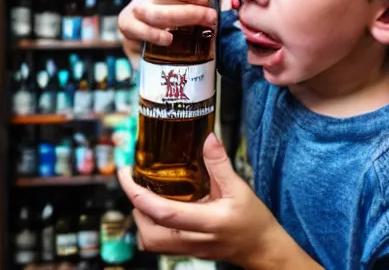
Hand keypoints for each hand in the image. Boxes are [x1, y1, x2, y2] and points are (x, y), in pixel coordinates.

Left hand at [118, 133, 286, 267]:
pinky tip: (159, 206)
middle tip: (135, 183)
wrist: (262, 249)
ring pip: (152, 243)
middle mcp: (193, 240)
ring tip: (145, 193)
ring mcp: (189, 248)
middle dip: (136, 208)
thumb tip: (208, 137)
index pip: (163, 213)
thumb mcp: (239, 187)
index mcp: (207, 222)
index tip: (125, 173)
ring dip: (142, 218)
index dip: (137, 193)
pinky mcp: (188, 250)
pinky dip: (152, 225)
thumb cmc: (253, 220)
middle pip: (149, 235)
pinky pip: (161, 243)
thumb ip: (220, 163)